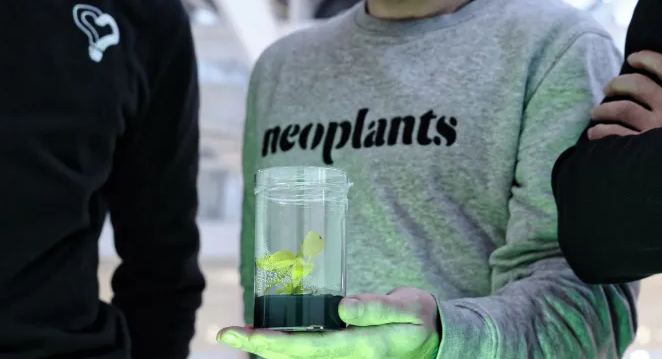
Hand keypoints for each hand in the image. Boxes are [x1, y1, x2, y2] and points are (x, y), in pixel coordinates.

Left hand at [216, 287, 440, 358]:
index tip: (242, 334)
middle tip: (225, 334)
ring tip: (239, 334)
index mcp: (359, 347)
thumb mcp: (409, 307)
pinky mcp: (342, 351)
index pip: (306, 348)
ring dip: (267, 346)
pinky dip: (283, 344)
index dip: (270, 342)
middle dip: (257, 345)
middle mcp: (346, 357)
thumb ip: (377, 308)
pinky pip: (306, 351)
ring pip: (296, 356)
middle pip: (293, 356)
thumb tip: (342, 307)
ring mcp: (343, 357)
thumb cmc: (421, 319)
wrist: (435, 338)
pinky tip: (268, 333)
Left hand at [587, 51, 661, 138]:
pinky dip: (601, 131)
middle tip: (608, 88)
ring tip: (597, 112)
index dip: (645, 58)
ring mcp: (658, 127)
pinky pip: (615, 134)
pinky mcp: (645, 148)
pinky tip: (595, 133)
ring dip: (604, 109)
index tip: (632, 59)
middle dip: (617, 83)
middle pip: (636, 84)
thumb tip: (661, 86)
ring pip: (621, 109)